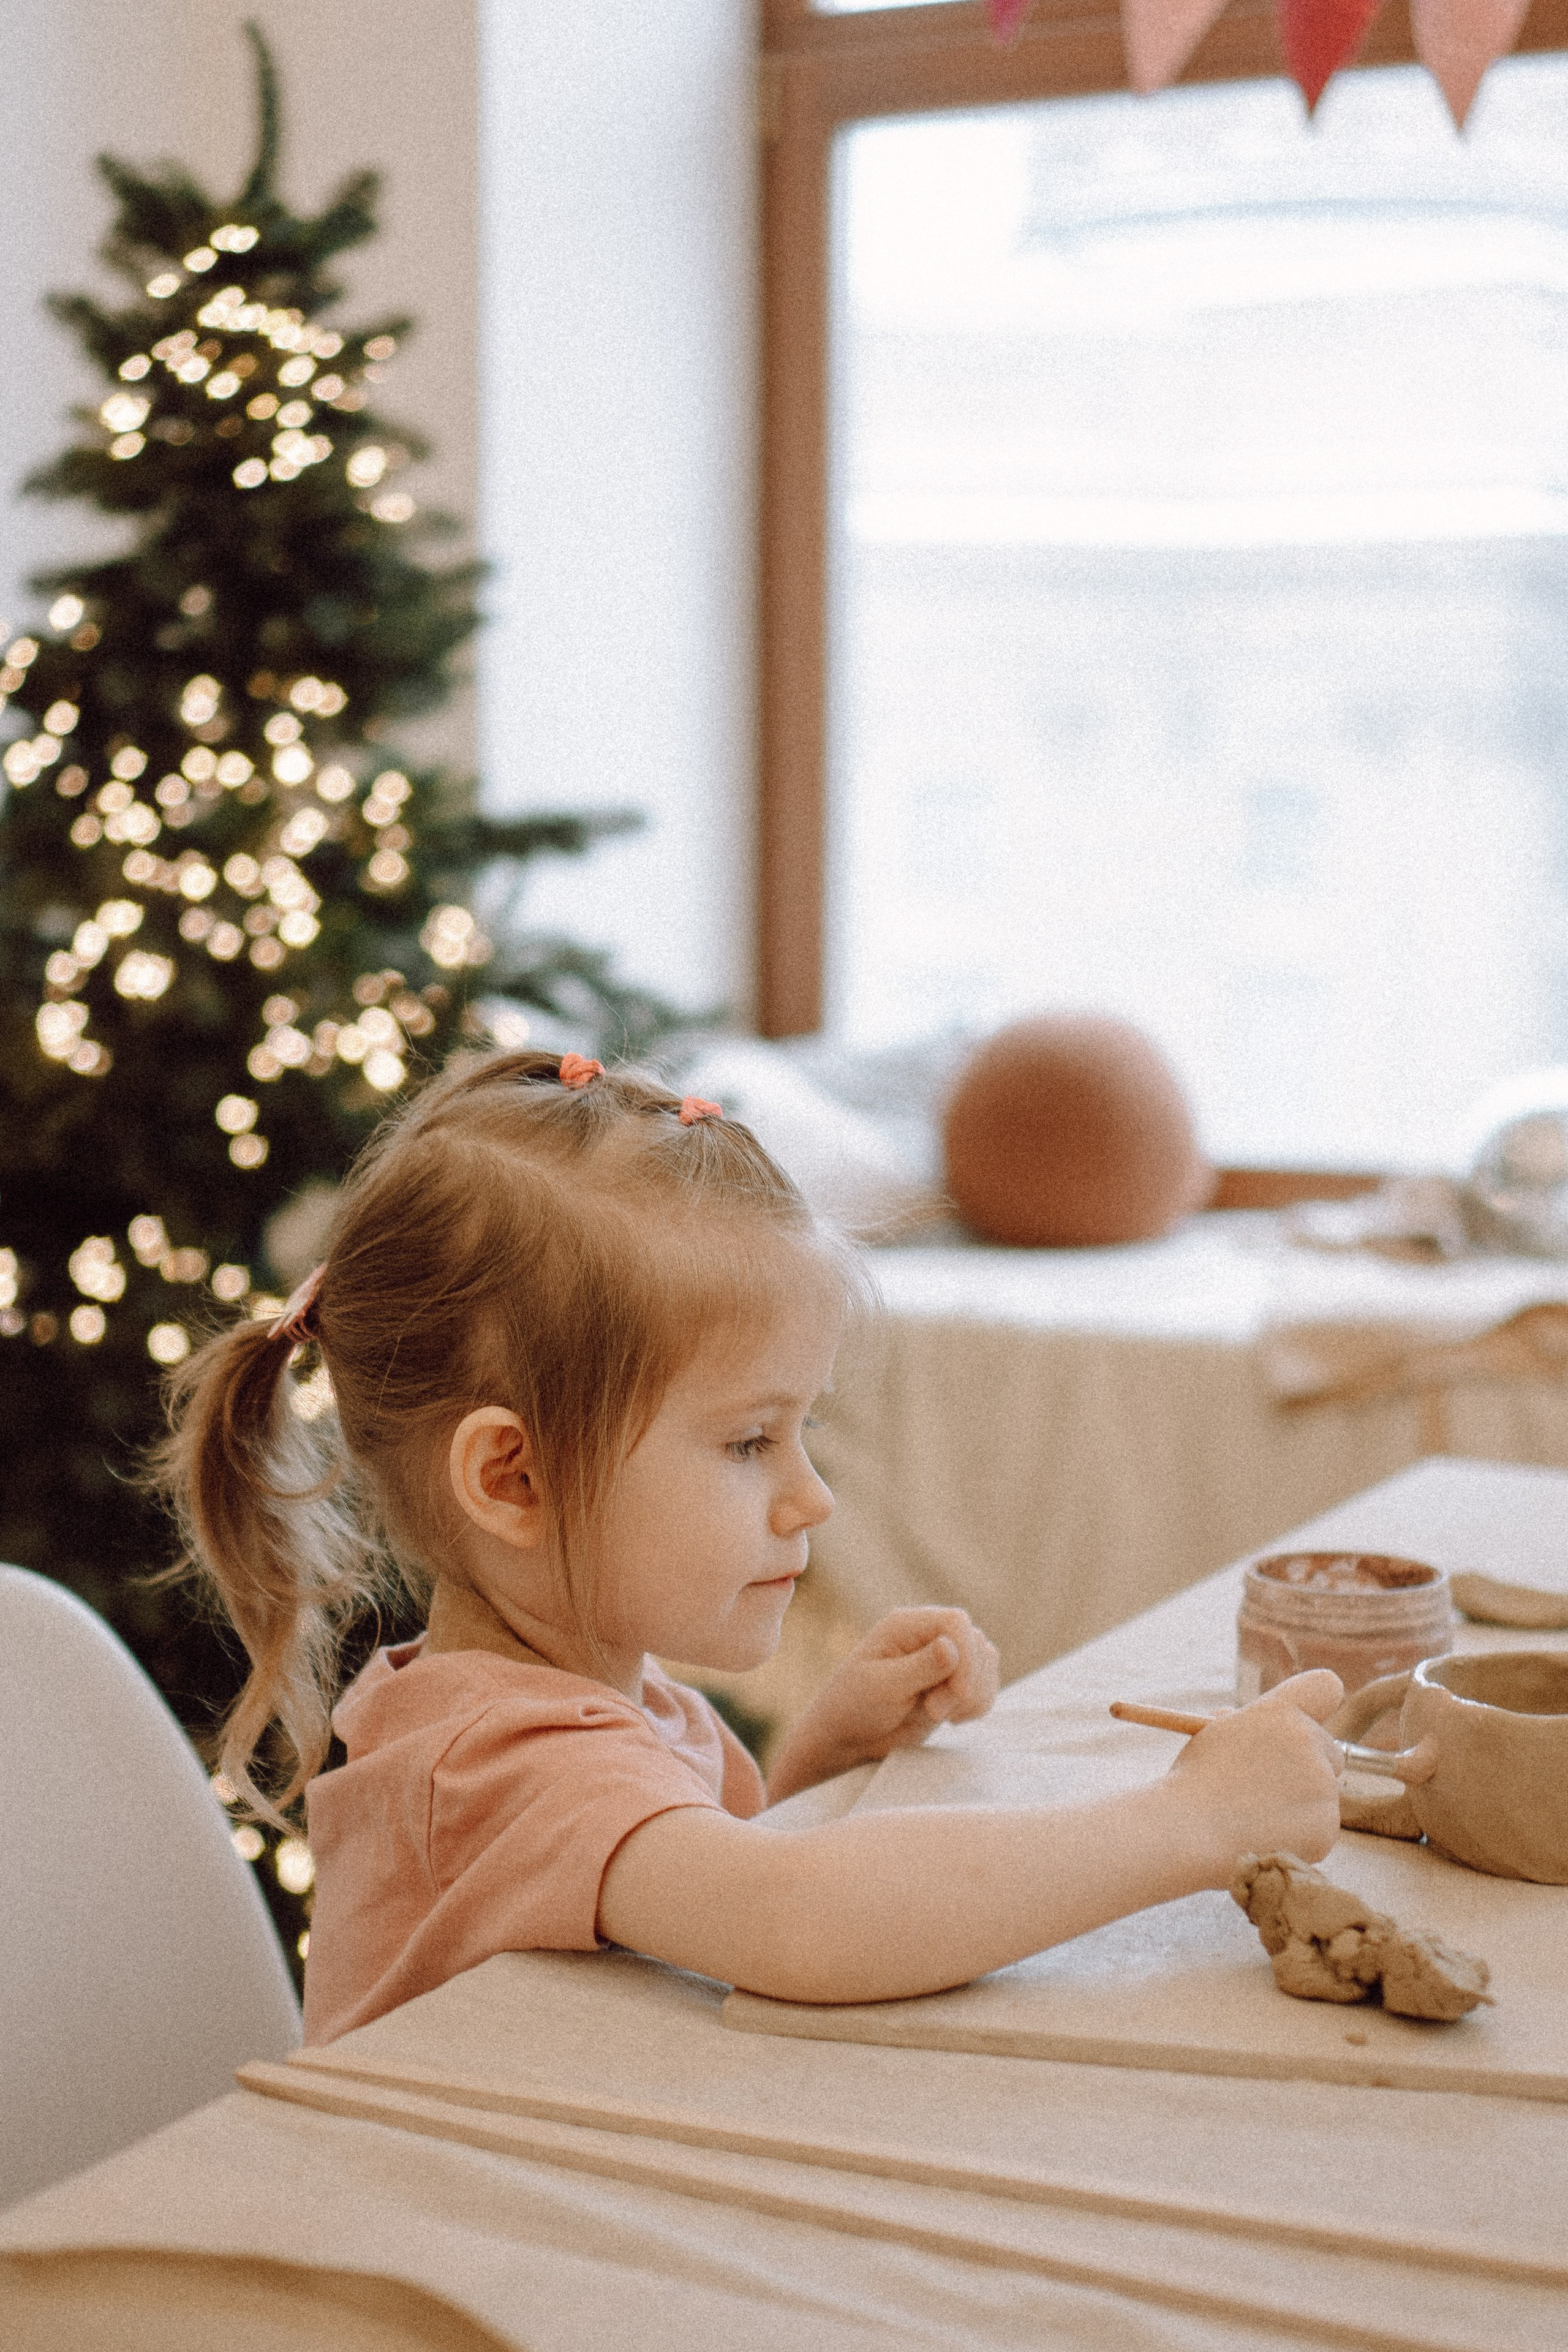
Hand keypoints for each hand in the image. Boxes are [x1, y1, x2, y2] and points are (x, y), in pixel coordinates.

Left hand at [765, 1607, 999, 1801]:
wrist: (848, 1738)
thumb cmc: (853, 1708)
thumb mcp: (883, 1687)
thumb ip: (920, 1667)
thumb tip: (951, 1646)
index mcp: (906, 1625)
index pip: (956, 1623)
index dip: (966, 1656)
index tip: (956, 1693)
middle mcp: (928, 1636)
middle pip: (977, 1643)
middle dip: (966, 1683)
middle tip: (935, 1711)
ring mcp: (943, 1660)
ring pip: (986, 1664)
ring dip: (973, 1695)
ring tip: (938, 1714)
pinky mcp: (953, 1684)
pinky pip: (986, 1685)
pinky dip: (977, 1705)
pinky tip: (951, 1718)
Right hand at [1163, 1668, 1344, 1881]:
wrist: (1186, 1832)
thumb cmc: (1193, 1782)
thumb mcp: (1215, 1735)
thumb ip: (1246, 1724)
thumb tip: (1253, 1724)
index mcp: (1279, 1711)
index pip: (1325, 1687)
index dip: (1318, 1704)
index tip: (1307, 1721)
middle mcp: (1308, 1741)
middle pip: (1329, 1752)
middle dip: (1307, 1769)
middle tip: (1268, 1787)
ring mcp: (1322, 1786)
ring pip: (1323, 1796)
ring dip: (1299, 1806)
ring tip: (1253, 1818)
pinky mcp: (1326, 1826)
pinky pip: (1320, 1830)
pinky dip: (1299, 1838)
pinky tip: (1263, 1839)